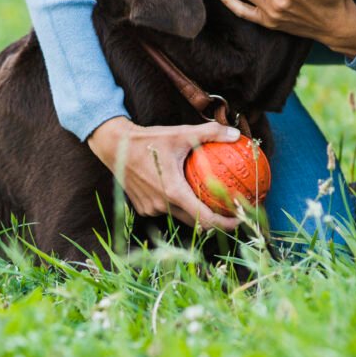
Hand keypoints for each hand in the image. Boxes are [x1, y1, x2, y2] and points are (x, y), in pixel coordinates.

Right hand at [87, 116, 240, 231]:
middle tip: (234, 211)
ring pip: (181, 216)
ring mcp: (151, 208)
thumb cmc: (148, 139)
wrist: (114, 146)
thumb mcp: (181, 133)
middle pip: (196, 221)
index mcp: (173, 192)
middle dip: (216, 220)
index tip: (241, 219)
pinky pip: (167, 210)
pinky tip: (191, 193)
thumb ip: (210, 133)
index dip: (225, 223)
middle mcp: (161, 205)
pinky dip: (181, 205)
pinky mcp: (143, 207)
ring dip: (198, 213)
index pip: (205, 218)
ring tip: (216, 203)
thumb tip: (236, 134)